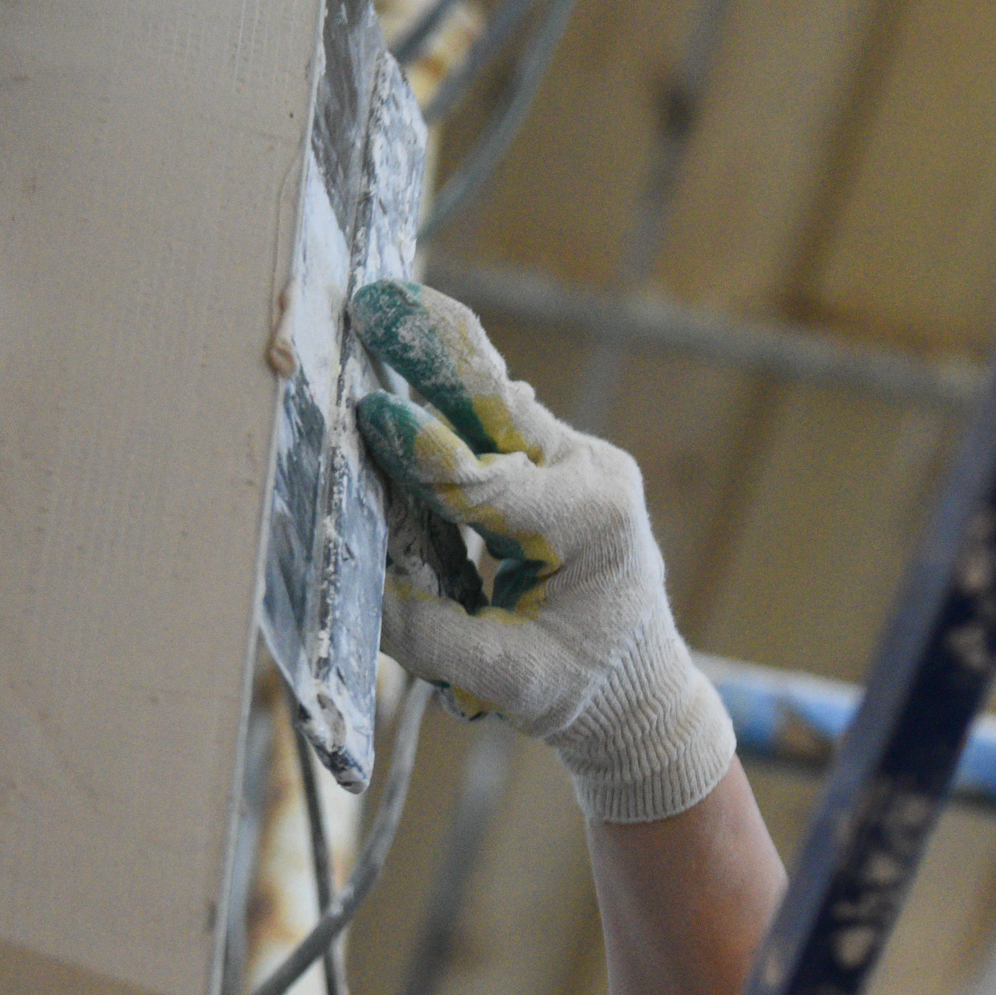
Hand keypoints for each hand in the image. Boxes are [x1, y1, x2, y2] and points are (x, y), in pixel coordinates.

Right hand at [349, 281, 733, 823]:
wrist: (641, 693)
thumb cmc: (582, 693)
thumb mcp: (508, 679)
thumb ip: (432, 636)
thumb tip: (353, 586)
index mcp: (595, 526)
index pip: (495, 485)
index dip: (428, 453)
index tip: (371, 412)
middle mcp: (595, 478)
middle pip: (499, 413)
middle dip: (436, 359)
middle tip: (377, 301)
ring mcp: (581, 463)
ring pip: (495, 408)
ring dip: (437, 366)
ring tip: (380, 311)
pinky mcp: (558, 463)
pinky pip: (495, 423)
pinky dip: (446, 397)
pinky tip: (401, 354)